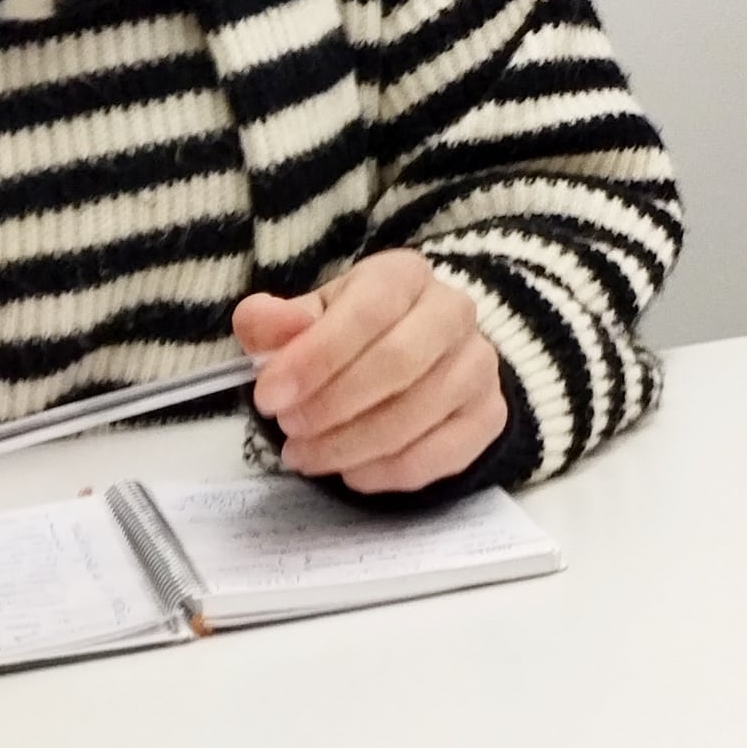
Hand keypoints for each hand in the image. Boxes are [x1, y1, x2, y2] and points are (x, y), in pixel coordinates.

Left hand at [235, 252, 507, 491]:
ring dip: (349, 445)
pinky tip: (349, 470)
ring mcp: (479, 365)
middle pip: (399, 362)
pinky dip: (383, 472)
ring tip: (305, 455)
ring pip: (416, 414)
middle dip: (332, 405)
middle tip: (289, 430)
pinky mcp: (488, 416)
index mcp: (404, 276)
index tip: (270, 397)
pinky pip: (438, 455)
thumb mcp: (309, 321)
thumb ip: (277, 322)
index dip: (317, 356)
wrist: (421, 362)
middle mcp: (453, 311)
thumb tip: (258, 319)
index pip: (369, 308)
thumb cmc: (352, 338)